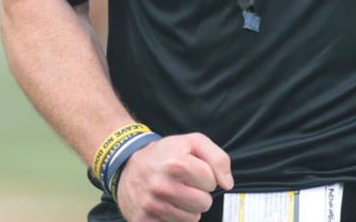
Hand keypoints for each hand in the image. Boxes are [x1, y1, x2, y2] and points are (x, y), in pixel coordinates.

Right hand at [115, 132, 232, 221]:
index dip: (207, 177)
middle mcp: (162, 186)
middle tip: (187, 185)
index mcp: (176, 164)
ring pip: (192, 219)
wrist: (127, 165)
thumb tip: (227, 184)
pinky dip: (174, 218)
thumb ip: (218, 158)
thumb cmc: (165, 154)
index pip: (212, 182)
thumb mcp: (193, 142)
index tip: (195, 172)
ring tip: (176, 194)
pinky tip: (166, 205)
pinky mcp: (143, 220)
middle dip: (200, 195)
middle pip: (204, 203)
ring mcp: (151, 205)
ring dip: (188, 208)